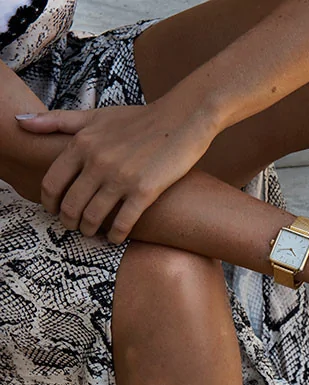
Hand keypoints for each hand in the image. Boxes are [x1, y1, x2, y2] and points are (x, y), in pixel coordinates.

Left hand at [16, 100, 216, 241]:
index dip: (50, 203)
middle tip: (75, 227)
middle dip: (69, 222)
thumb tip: (19, 122)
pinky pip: (122, 223)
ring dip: (90, 231)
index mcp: (83, 143)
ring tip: (93, 233)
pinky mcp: (144, 191)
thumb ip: (57, 121)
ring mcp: (120, 178)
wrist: (182, 120)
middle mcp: (97, 161)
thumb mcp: (95, 115)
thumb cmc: (139, 119)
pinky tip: (116, 238)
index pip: (52, 182)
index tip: (55, 211)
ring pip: (93, 217)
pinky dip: (115, 236)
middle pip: (70, 205)